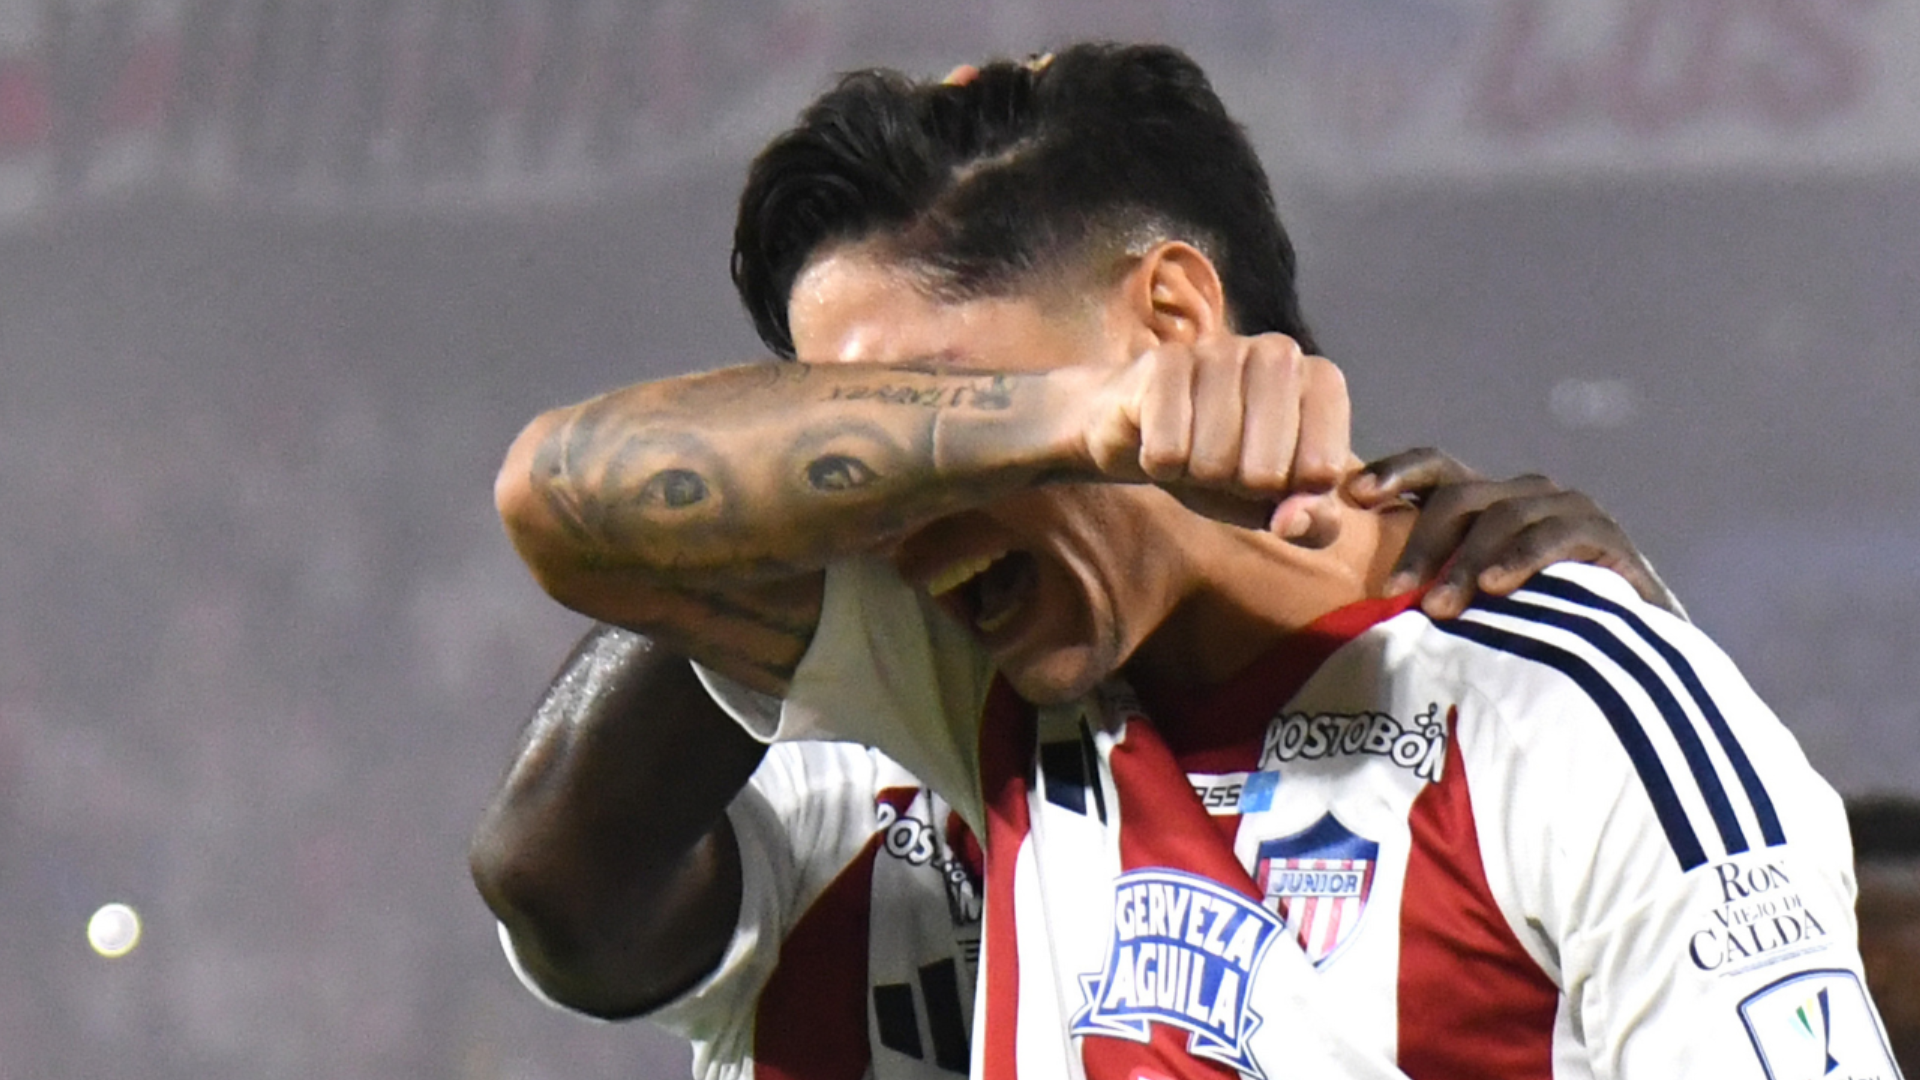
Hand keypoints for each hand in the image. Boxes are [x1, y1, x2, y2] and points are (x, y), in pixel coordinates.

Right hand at [1078, 333, 1350, 544]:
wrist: (1144, 431)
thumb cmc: (1225, 464)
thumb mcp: (1279, 502)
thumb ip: (1314, 522)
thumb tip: (1290, 522)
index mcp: (1322, 382)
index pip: (1322, 472)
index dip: (1290, 494)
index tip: (1274, 475)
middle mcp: (1280, 354)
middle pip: (1267, 472)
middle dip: (1239, 487)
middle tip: (1225, 464)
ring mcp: (1222, 351)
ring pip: (1215, 460)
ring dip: (1197, 474)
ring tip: (1193, 450)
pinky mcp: (1166, 362)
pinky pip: (1168, 450)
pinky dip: (1161, 465)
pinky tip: (1161, 440)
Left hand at [1347, 448, 1684, 620]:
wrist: (1625, 663)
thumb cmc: (1526, 635)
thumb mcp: (1467, 607)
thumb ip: (1423, 589)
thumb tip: (1357, 599)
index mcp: (1483, 503)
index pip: (1435, 468)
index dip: (1394, 471)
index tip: (1355, 495)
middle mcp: (1522, 495)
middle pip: (1461, 495)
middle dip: (1422, 543)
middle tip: (1394, 592)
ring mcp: (1565, 509)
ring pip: (1502, 516)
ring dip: (1465, 563)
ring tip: (1438, 608)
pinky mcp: (1604, 536)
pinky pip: (1555, 536)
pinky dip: (1521, 558)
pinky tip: (1497, 587)